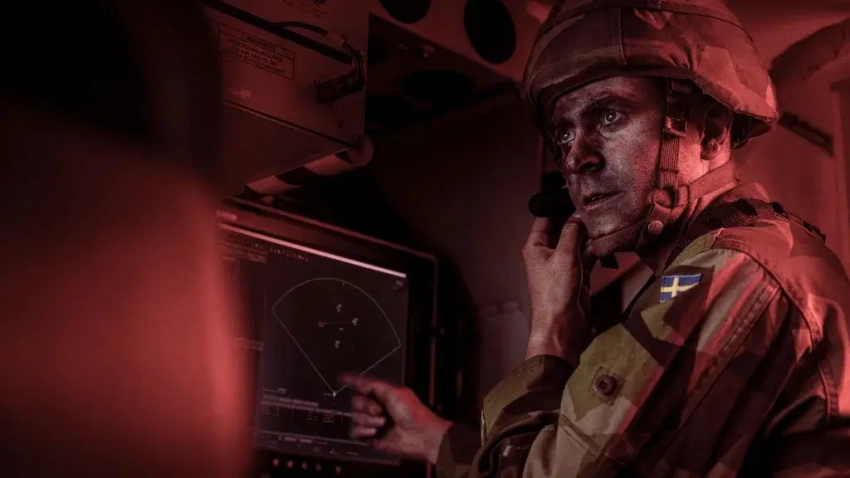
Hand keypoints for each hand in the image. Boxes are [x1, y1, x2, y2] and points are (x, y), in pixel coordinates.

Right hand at [339, 373, 451, 464]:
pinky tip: (375, 432)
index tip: (342, 378)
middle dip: (366, 406)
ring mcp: (372, 422)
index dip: (353, 381)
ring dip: (368, 420)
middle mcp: (375, 407)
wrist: (419, 435)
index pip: (363, 385)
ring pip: (355, 417)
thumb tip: (356, 380)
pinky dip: (363, 431)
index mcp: (382, 394)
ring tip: (383, 423)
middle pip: (355, 402)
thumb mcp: (394, 392)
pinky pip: (354, 432)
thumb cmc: (411, 411)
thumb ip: (373, 384)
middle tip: (380, 410)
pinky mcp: (370, 437)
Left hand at [521, 214, 595, 362]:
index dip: (558, 205)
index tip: (575, 192)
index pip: (545, 219)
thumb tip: (578, 213)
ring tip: (606, 217)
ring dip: (589, 234)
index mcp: (535, 246)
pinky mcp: (578, 275)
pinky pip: (587, 256)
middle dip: (578, 219)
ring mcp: (563, 264)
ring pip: (577, 242)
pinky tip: (608, 238)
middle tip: (597, 203)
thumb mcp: (564, 256)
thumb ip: (572, 232)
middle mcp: (548, 252)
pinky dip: (595, 249)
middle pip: (564, 229)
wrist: (562, 326)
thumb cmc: (555, 291)